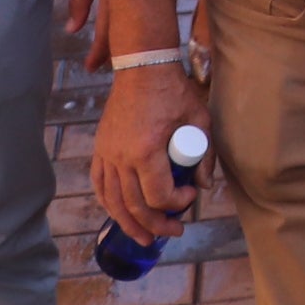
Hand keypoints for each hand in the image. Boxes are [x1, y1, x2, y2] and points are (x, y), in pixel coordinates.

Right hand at [89, 58, 213, 249]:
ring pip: (113, 201)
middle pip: (135, 205)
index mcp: (146, 150)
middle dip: (156, 224)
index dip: (177, 203)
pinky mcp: (100, 148)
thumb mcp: (199, 119)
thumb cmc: (173, 91)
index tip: (191, 194)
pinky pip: (99, 184)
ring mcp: (107, 153)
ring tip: (145, 238)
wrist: (142, 67)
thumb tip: (204, 186)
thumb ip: (205, 154)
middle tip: (174, 231)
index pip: (159, 195)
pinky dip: (108, 203)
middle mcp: (121, 156)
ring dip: (129, 224)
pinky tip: (120, 215)